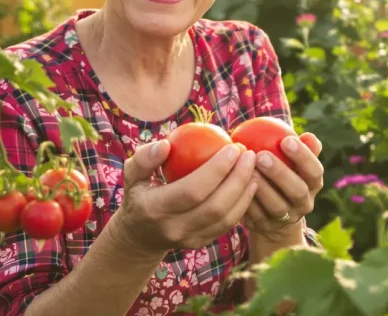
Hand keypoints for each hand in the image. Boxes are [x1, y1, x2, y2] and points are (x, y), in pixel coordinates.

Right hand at [113, 140, 258, 255]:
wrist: (140, 235)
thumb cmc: (140, 194)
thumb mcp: (133, 174)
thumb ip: (145, 158)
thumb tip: (166, 144)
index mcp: (156, 208)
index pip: (193, 190)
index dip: (217, 169)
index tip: (233, 147)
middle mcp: (174, 228)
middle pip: (215, 206)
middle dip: (238, 178)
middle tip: (249, 155)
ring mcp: (189, 239)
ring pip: (226, 218)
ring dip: (245, 192)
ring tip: (253, 167)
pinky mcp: (201, 243)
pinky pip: (227, 224)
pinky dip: (243, 203)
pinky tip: (250, 184)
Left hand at [244, 133, 322, 242]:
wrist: (273, 213)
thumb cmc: (283, 173)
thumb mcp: (294, 162)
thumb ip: (300, 148)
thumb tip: (307, 135)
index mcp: (313, 184)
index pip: (315, 171)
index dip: (303, 157)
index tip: (286, 140)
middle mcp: (304, 204)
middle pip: (297, 191)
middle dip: (280, 173)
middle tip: (261, 155)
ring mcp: (286, 219)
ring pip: (276, 206)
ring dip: (261, 188)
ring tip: (246, 170)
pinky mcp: (266, 227)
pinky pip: (256, 215)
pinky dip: (247, 200)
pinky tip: (235, 185)